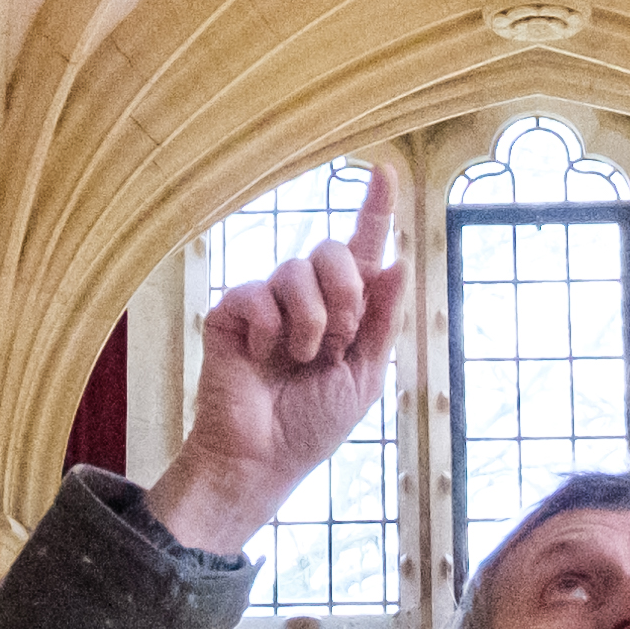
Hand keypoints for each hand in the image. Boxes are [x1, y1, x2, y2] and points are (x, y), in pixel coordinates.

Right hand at [150, 162, 400, 555]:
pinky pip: (258, 293)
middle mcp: (307, 297)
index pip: (362, 250)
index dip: (375, 209)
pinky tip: (261, 356)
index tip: (385, 171)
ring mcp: (268, 301)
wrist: (263, 458)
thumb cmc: (313, 423)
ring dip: (310, 324)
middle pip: (334, 251)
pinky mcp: (232, 311)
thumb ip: (382, 320)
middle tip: (336, 344)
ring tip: (297, 360)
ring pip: (298, 271)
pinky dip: (269, 330)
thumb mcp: (365, 375)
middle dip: (346, 299)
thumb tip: (398, 261)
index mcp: (345, 309)